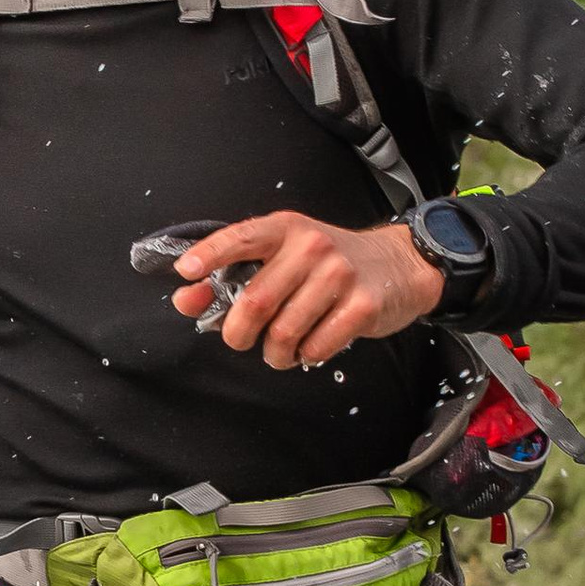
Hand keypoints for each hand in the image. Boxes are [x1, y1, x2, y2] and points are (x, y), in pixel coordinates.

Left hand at [172, 213, 441, 370]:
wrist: (398, 264)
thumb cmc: (329, 263)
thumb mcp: (283, 255)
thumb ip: (234, 274)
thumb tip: (188, 298)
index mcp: (285, 228)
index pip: (240, 237)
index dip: (209, 254)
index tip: (186, 271)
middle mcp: (312, 247)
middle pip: (256, 301)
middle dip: (237, 333)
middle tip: (240, 339)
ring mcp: (340, 275)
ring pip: (284, 332)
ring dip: (274, 353)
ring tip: (280, 350)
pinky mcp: (362, 306)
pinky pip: (317, 347)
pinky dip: (306, 356)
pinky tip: (309, 347)